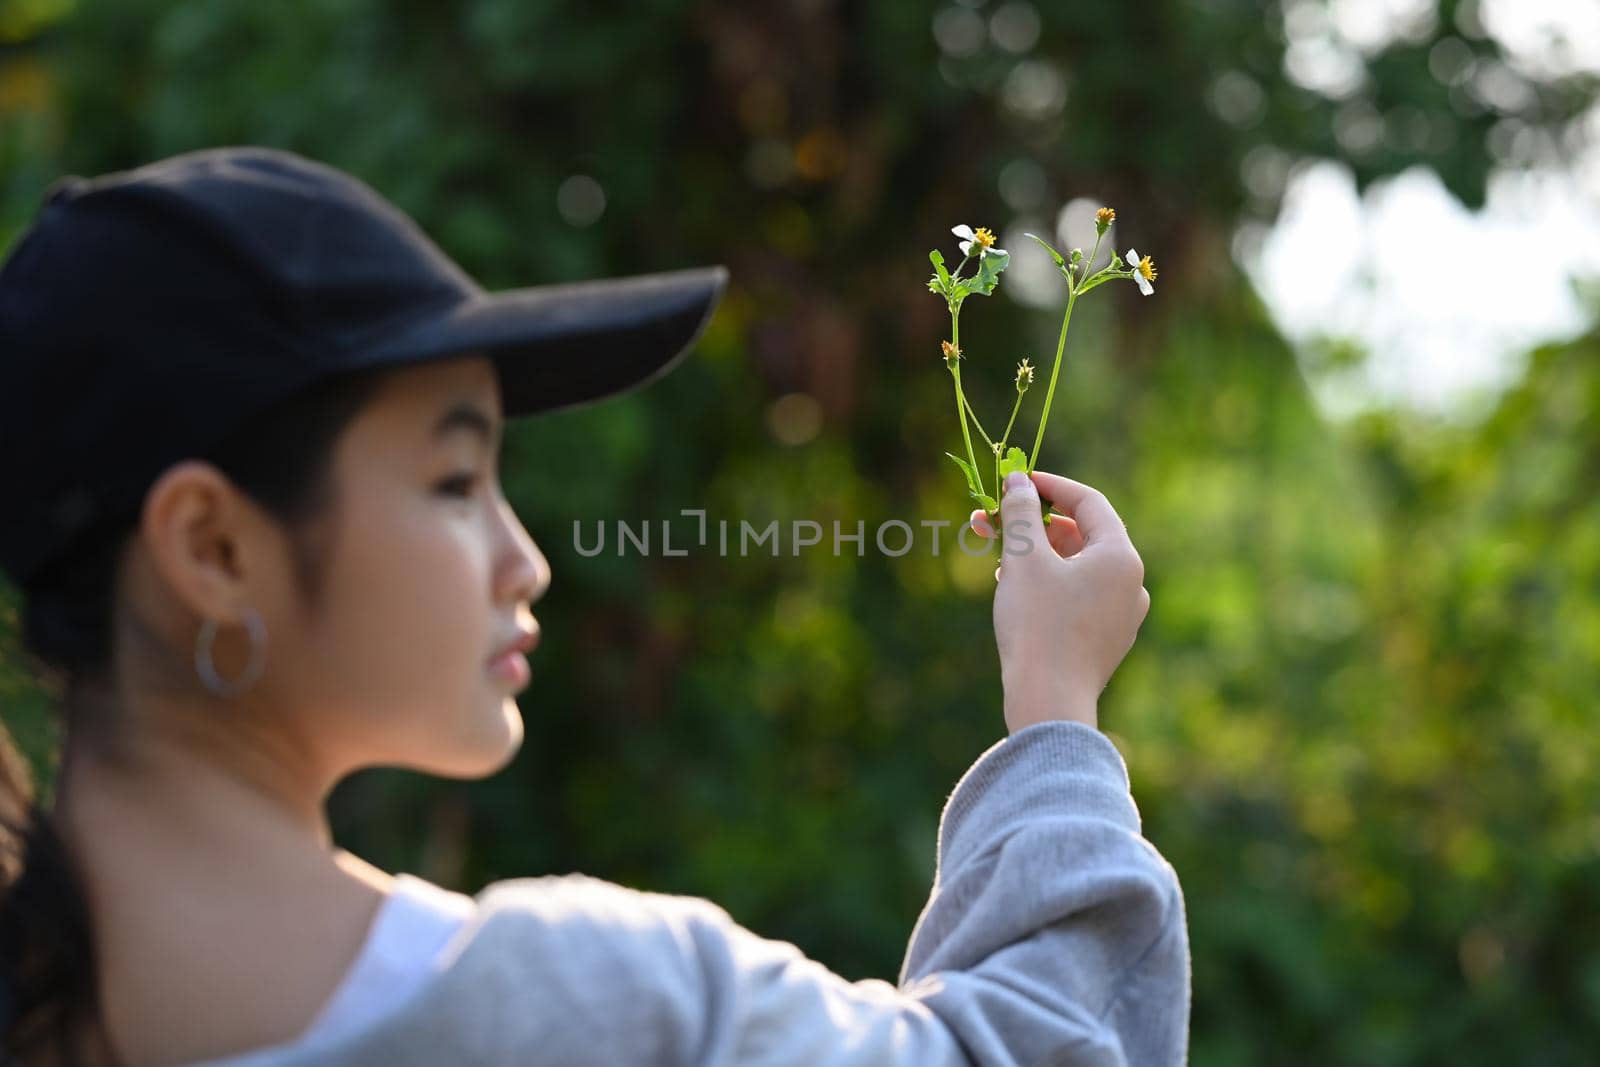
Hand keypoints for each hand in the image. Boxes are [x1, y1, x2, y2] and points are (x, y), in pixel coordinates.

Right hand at [969, 470, 1149, 732]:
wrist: (1049, 702)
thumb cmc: (1038, 625)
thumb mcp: (1024, 559)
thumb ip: (1022, 512)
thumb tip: (1018, 481)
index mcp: (1120, 556)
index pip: (1088, 502)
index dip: (1050, 485)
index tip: (1016, 480)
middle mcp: (1130, 583)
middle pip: (1081, 535)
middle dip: (1034, 525)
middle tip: (991, 520)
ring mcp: (1121, 615)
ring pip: (1076, 568)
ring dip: (1036, 555)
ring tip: (996, 560)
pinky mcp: (1105, 641)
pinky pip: (1077, 597)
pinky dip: (1048, 584)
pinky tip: (1014, 591)